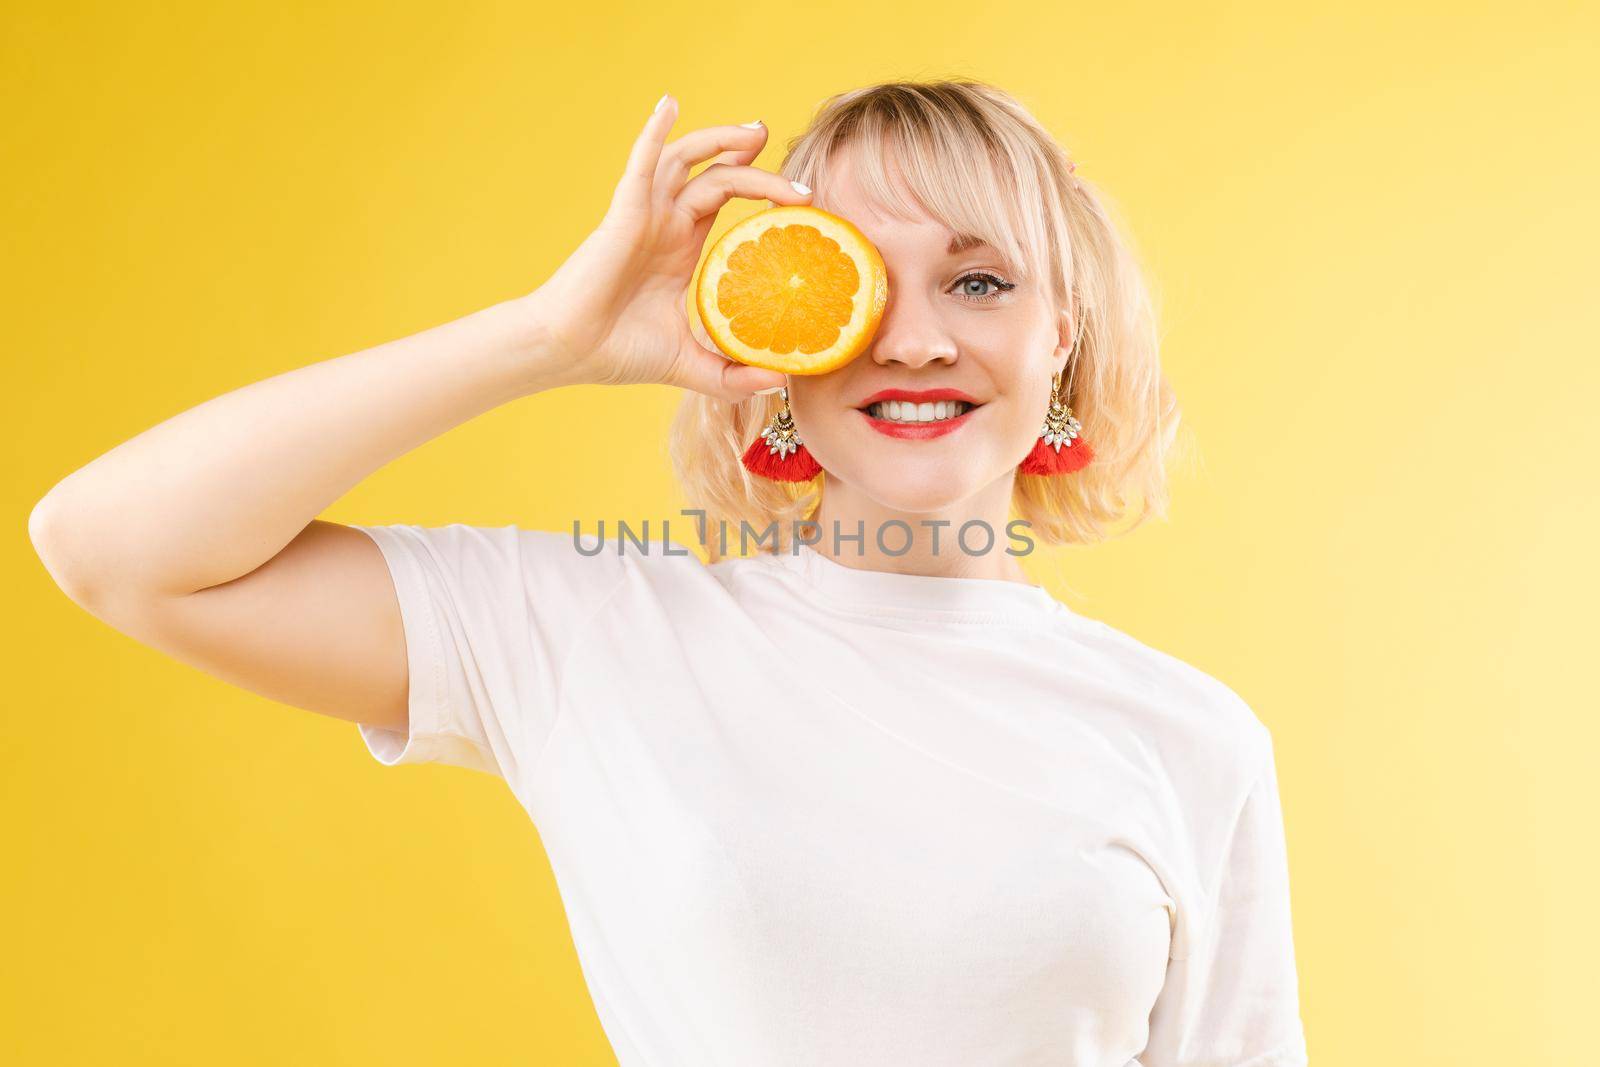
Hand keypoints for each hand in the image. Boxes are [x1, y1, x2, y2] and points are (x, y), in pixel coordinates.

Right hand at [520, 95, 811, 401]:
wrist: (570, 353)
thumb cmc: (619, 353)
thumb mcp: (693, 365)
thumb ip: (733, 374)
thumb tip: (779, 381)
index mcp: (680, 248)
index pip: (725, 200)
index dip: (760, 188)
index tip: (799, 195)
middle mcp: (664, 224)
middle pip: (717, 176)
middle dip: (753, 162)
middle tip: (796, 177)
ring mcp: (644, 214)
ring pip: (686, 160)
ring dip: (720, 140)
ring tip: (756, 133)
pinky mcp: (624, 213)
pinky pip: (642, 162)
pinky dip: (655, 131)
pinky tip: (670, 104)